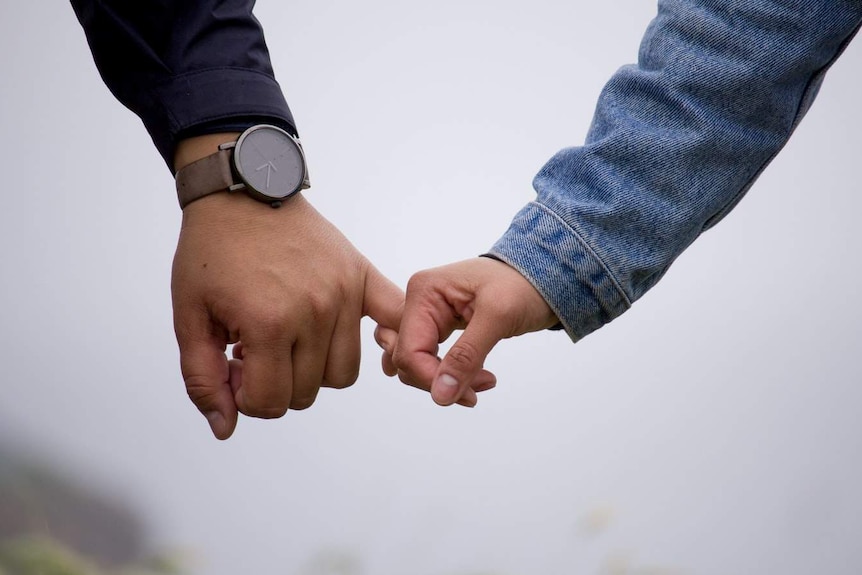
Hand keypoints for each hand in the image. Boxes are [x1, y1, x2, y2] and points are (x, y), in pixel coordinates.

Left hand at [171, 135, 402, 438]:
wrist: (242, 193)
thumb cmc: (212, 252)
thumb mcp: (190, 317)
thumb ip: (204, 379)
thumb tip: (227, 428)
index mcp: (269, 323)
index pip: (270, 403)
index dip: (245, 396)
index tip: (234, 366)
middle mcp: (315, 312)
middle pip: (307, 393)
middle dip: (276, 384)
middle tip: (256, 350)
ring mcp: (344, 293)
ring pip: (342, 374)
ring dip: (314, 370)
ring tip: (289, 339)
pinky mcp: (361, 274)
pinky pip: (392, 319)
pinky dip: (387, 337)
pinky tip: (354, 337)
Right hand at [376, 257, 558, 406]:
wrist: (543, 277)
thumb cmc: (523, 285)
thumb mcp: (498, 317)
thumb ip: (466, 356)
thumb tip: (440, 395)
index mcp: (424, 291)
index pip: (409, 351)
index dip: (432, 379)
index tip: (470, 394)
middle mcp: (419, 302)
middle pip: (408, 360)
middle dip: (442, 381)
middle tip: (481, 387)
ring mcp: (427, 315)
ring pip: (417, 364)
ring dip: (446, 381)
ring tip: (483, 380)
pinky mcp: (439, 327)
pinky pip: (430, 360)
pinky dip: (449, 374)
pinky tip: (475, 375)